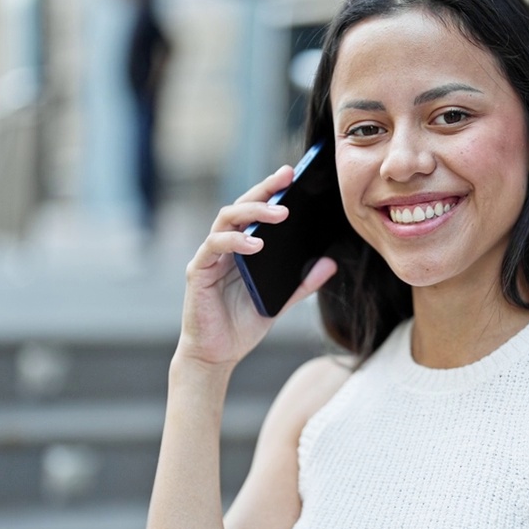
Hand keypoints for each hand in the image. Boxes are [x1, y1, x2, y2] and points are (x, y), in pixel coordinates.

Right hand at [176, 166, 337, 368]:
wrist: (217, 355)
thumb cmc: (242, 324)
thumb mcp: (281, 301)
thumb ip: (303, 283)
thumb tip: (330, 263)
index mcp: (242, 247)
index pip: (256, 210)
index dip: (271, 189)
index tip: (292, 173)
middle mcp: (224, 246)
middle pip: (241, 206)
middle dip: (264, 190)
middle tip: (286, 179)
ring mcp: (210, 257)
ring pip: (225, 219)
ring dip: (253, 212)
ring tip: (280, 214)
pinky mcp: (198, 272)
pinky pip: (214, 247)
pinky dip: (234, 241)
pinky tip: (255, 244)